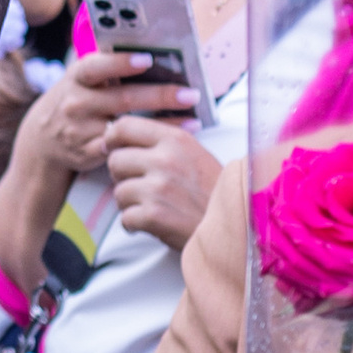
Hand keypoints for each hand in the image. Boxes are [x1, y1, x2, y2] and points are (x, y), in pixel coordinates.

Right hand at [38, 48, 195, 177]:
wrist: (42, 141)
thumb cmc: (74, 100)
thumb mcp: (79, 79)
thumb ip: (105, 64)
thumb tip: (144, 40)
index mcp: (77, 78)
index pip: (96, 67)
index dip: (121, 63)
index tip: (147, 59)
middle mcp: (77, 103)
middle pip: (123, 98)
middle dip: (160, 95)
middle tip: (190, 93)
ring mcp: (82, 129)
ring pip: (127, 126)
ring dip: (163, 122)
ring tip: (192, 116)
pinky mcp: (89, 153)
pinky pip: (124, 148)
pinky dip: (149, 143)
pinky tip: (170, 140)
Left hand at [104, 110, 222, 247]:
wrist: (241, 225)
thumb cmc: (214, 191)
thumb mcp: (194, 154)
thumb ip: (162, 144)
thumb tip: (116, 134)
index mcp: (175, 139)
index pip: (123, 126)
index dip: (112, 139)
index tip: (115, 150)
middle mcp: (165, 159)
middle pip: (115, 160)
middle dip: (122, 176)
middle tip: (140, 187)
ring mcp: (159, 188)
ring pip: (118, 192)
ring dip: (129, 204)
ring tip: (150, 208)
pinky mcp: (155, 216)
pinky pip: (125, 218)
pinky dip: (134, 225)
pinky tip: (150, 224)